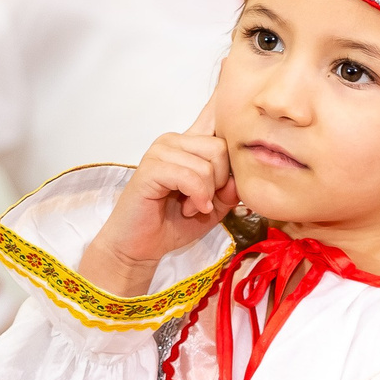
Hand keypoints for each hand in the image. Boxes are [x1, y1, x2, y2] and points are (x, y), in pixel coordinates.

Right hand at [77, 96, 233, 296]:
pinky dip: (197, 197)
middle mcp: (173, 141)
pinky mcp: (150, 168)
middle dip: (220, 183)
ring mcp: (159, 152)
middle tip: (203, 201)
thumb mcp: (213, 207)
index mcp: (187, 143)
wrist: (140, 247)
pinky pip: (189, 177)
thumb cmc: (172, 224)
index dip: (232, 162)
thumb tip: (240, 178)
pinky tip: (187, 209)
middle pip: (220, 149)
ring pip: (207, 165)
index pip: (222, 133)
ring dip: (205, 194)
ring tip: (190, 207)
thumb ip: (230, 190)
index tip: (224, 189)